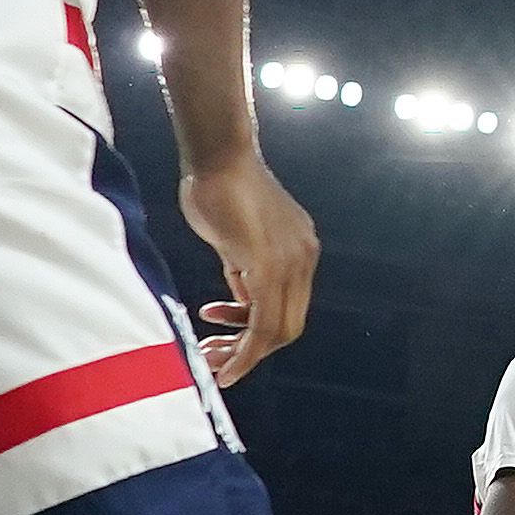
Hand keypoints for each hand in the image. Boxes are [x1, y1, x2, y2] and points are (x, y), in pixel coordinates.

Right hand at [177, 150, 317, 386]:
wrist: (217, 154)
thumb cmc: (219, 187)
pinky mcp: (268, 263)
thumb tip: (241, 301)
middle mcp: (304, 258)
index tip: (224, 344)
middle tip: (214, 359)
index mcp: (300, 251)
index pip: (288, 309)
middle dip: (250, 352)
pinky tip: (219, 355)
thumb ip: (244, 270)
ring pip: (277, 330)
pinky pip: (263, 320)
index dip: (258, 336)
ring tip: (210, 357)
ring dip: (243, 354)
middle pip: (288, 327)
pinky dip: (244, 348)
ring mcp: (290, 261)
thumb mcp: (236, 240)